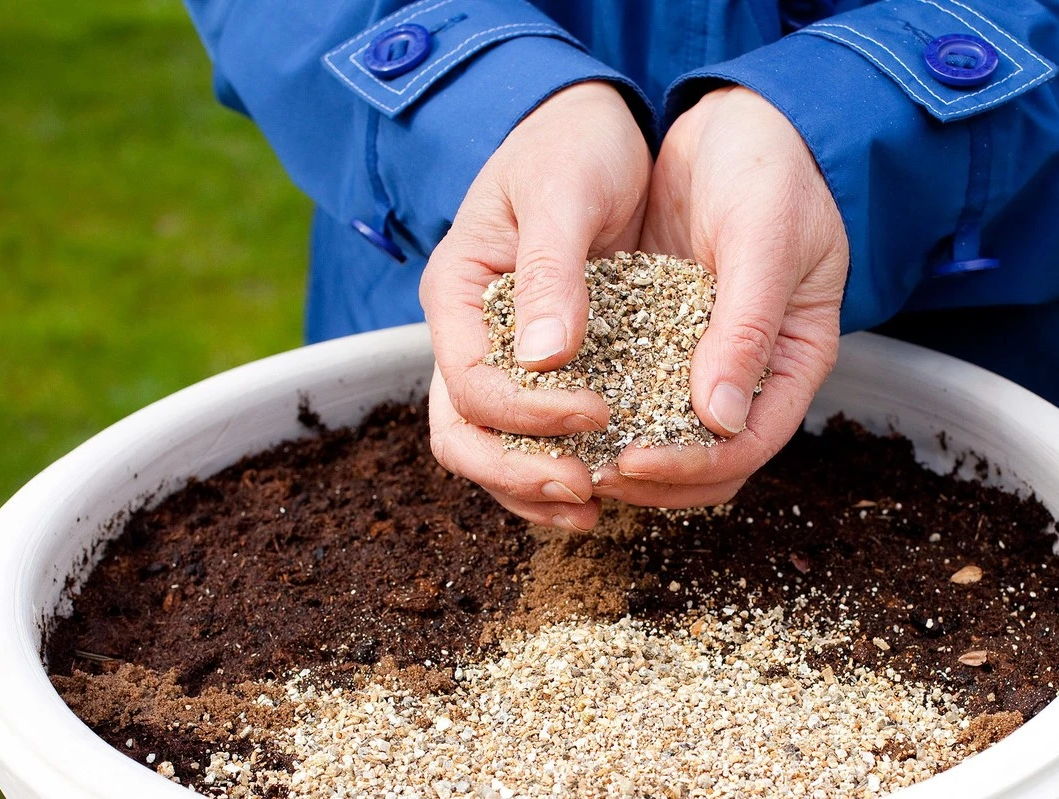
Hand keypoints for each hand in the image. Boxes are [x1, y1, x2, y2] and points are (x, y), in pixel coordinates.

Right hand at [419, 81, 651, 530]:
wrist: (587, 126)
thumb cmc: (572, 145)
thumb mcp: (563, 192)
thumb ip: (551, 270)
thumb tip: (545, 359)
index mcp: (457, 292)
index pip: (470, 382)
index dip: (528, 414)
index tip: (599, 411)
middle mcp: (467, 333)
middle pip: (462, 433)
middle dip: (517, 472)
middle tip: (585, 487)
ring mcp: (498, 353)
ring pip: (489, 447)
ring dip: (532, 487)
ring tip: (593, 508)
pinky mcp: (537, 365)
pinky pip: (528, 435)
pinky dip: (553, 468)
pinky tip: (601, 488)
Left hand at [594, 86, 849, 507]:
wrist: (735, 121)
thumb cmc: (768, 169)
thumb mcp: (764, 238)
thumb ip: (746, 327)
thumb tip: (719, 421)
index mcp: (793, 358)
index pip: (749, 445)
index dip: (692, 466)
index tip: (629, 462)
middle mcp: (750, 371)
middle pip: (709, 462)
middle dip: (652, 478)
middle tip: (585, 471)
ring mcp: (704, 357)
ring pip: (668, 437)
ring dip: (622, 457)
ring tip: (564, 455)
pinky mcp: (662, 337)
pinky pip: (634, 391)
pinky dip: (603, 410)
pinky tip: (555, 410)